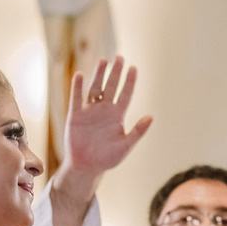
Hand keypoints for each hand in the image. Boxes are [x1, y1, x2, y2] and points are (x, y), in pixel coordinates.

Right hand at [56, 56, 151, 202]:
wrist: (87, 167)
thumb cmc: (108, 158)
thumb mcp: (126, 145)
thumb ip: (138, 131)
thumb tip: (151, 117)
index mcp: (117, 116)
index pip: (125, 94)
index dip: (130, 82)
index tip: (134, 68)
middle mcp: (104, 110)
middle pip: (111, 87)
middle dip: (115, 73)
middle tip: (120, 58)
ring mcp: (90, 111)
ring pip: (95, 89)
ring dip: (99, 75)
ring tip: (103, 61)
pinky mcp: (75, 116)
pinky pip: (76, 98)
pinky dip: (77, 87)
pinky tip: (79, 74)